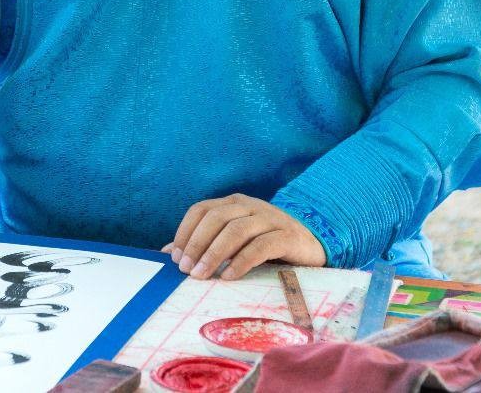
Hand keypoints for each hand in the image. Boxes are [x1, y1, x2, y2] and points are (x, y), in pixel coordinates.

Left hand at [162, 194, 325, 280]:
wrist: (311, 244)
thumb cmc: (266, 244)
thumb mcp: (234, 241)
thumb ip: (206, 243)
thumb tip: (168, 253)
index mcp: (233, 203)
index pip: (201, 209)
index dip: (185, 231)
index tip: (175, 257)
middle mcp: (250, 206)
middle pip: (216, 218)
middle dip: (196, 243)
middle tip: (186, 269)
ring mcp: (270, 218)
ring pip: (237, 230)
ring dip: (215, 253)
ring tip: (202, 275)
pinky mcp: (287, 236)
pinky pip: (261, 246)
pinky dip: (242, 261)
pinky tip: (229, 276)